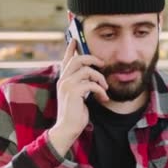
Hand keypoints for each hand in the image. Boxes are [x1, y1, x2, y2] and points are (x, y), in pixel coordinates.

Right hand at [48, 40, 108, 156]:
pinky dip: (101, 90)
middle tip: (103, 64)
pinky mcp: (73, 92)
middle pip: (78, 60)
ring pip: (87, 71)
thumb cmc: (75, 114)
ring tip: (105, 88)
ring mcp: (67, 85)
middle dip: (93, 59)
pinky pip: (91, 84)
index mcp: (64, 80)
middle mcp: (63, 80)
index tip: (74, 39)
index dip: (71, 49)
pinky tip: (103, 98)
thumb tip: (92, 76)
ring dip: (100, 78)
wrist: (67, 128)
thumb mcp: (78, 96)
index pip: (66, 60)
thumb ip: (82, 85)